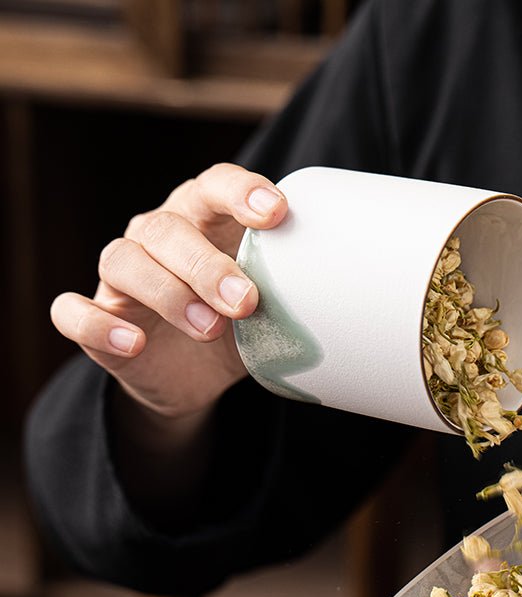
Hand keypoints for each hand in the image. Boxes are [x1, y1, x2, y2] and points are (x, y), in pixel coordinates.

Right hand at [50, 163, 286, 421]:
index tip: (275, 214)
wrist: (195, 375)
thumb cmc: (238, 325)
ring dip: (169, 294)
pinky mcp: (96, 317)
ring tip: (210, 328)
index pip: (214, 185)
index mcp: (203, 219)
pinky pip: (72, 311)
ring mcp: (120, 276)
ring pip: (123, 262)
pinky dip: (97, 323)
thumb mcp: (271, 308)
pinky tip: (134, 341)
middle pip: (168, 229)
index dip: (241, 192)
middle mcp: (157, 237)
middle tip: (246, 301)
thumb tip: (338, 292)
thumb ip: (290, 290)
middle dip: (207, 264)